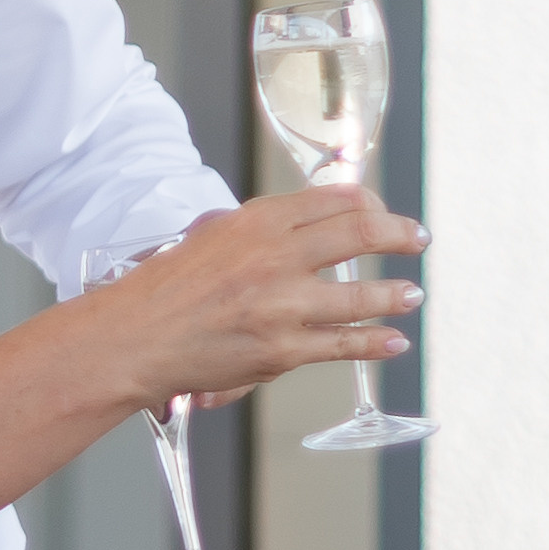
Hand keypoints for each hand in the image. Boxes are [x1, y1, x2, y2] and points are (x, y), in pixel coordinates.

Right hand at [88, 186, 426, 414]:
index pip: (332, 200)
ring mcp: (282, 304)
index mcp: (255, 222)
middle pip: (359, 234)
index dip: (370, 205)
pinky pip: (343, 343)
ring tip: (411, 294)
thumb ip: (254, 231)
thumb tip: (294, 226)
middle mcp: (274, 256)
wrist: (133, 338)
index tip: (383, 214)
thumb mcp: (208, 238)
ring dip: (394, 294)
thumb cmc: (159, 293)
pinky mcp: (282, 349)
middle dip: (399, 235)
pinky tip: (393, 340)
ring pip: (360, 294)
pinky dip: (374, 341)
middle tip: (416, 240)